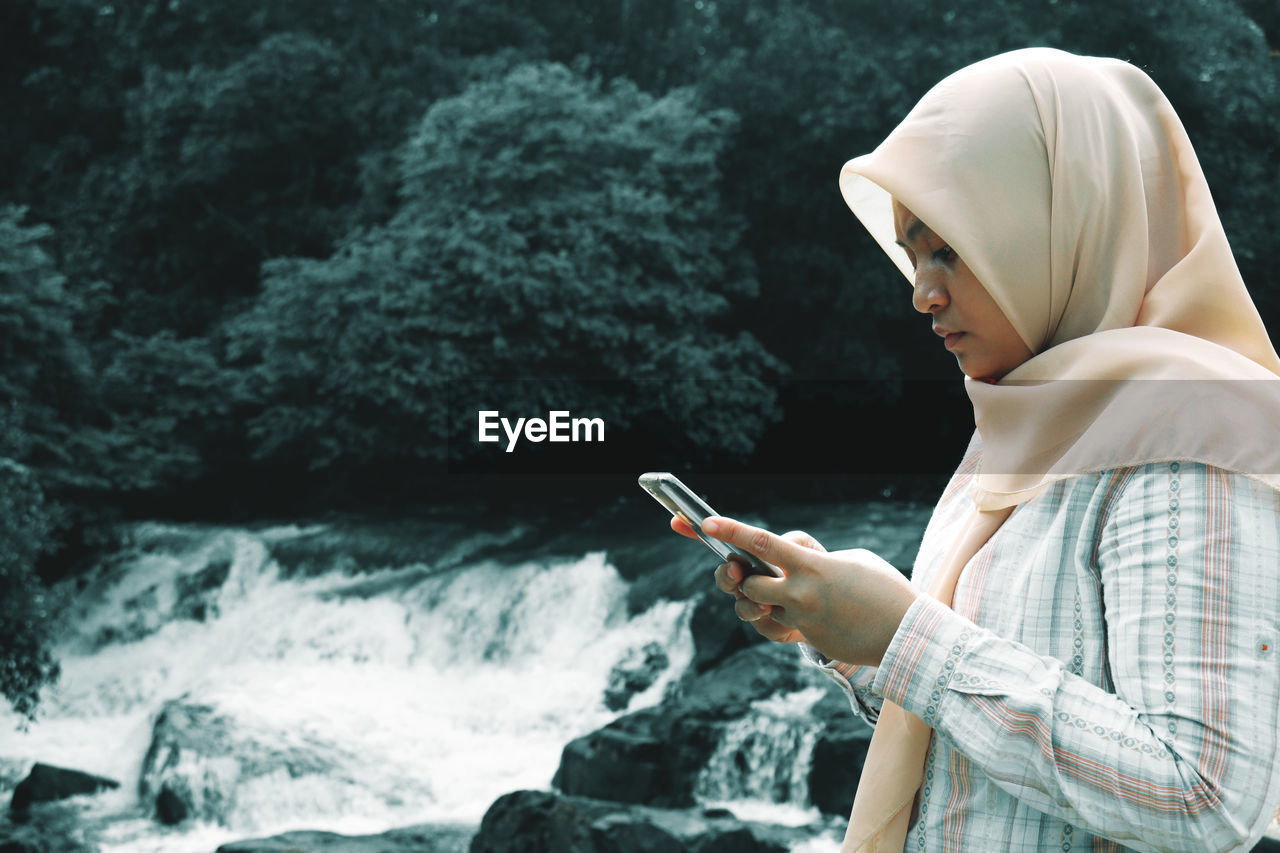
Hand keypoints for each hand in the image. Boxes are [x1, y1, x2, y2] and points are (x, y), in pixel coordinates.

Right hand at [669, 515, 814, 643]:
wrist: (841, 606)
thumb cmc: (822, 571)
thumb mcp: (809, 549)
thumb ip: (792, 543)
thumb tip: (778, 546)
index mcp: (754, 556)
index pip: (723, 542)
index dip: (695, 530)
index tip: (678, 522)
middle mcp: (750, 580)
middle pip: (724, 577)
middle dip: (725, 575)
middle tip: (736, 571)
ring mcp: (758, 605)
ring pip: (741, 605)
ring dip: (751, 603)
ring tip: (768, 604)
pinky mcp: (773, 627)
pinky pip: (765, 626)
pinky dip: (773, 621)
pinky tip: (785, 617)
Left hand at [697, 515, 919, 666]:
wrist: (907, 634)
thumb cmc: (883, 589)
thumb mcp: (850, 559)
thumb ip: (813, 557)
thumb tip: (791, 561)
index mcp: (812, 565)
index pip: (762, 543)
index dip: (731, 531)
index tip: (706, 522)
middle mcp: (800, 593)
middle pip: (747, 584)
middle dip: (740, 578)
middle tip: (745, 570)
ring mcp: (802, 619)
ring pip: (759, 608)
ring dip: (762, 599)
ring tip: (785, 592)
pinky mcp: (808, 638)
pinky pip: (780, 625)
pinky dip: (785, 615)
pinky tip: (811, 611)